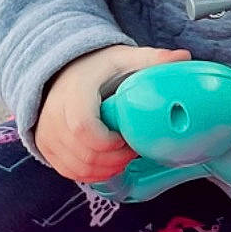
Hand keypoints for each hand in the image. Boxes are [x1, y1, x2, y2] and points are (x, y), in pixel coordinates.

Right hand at [34, 44, 190, 182]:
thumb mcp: (123, 58)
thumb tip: (184, 57)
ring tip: (123, 156)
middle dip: (115, 160)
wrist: (61, 71)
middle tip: (133, 151)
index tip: (129, 139)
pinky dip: (91, 174)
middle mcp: (53, 115)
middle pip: (85, 154)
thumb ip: (150, 59)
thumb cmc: (95, 67)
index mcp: (73, 94)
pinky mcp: (46, 146)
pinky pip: (69, 172)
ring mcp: (47, 133)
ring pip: (78, 168)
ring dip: (106, 169)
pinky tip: (108, 164)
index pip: (84, 129)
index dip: (111, 143)